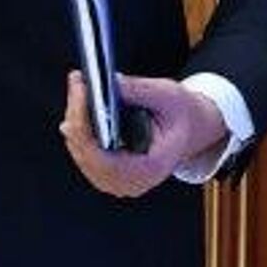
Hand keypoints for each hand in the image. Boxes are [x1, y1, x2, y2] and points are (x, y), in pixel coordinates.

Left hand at [59, 72, 227, 197]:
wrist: (190, 131)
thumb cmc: (182, 116)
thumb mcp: (168, 95)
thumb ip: (138, 90)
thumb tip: (108, 83)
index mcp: (149, 170)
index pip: (103, 158)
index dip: (86, 128)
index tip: (83, 95)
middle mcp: (129, 183)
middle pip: (87, 155)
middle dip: (78, 116)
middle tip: (77, 83)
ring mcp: (116, 182)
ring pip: (81, 154)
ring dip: (76, 120)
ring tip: (77, 87)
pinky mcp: (106, 173)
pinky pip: (84, 153)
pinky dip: (79, 128)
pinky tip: (77, 106)